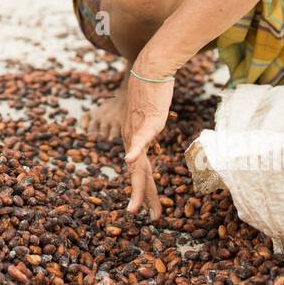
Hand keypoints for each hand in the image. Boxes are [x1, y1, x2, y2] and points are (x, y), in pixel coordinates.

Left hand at [122, 70, 174, 221]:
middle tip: (143, 216)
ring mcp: (139, 131)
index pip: (141, 170)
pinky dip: (134, 150)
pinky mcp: (147, 119)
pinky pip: (140, 138)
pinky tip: (129, 161)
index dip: (144, 190)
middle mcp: (134, 139)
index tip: (147, 209)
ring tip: (135, 207)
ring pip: (139, 163)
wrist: (151, 68)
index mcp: (136, 141)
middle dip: (142, 196)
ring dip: (138, 186)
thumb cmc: (152, 89)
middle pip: (139, 173)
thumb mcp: (151, 114)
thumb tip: (154, 134)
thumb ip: (150, 126)